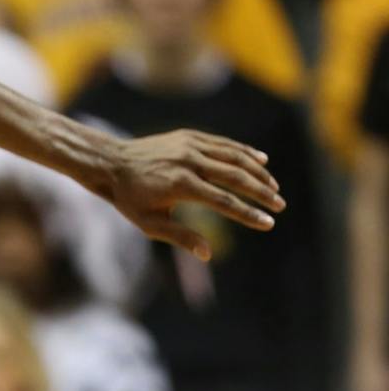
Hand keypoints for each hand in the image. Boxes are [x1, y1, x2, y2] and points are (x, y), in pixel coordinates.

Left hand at [103, 130, 282, 260]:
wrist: (111, 163)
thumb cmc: (130, 198)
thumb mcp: (149, 223)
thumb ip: (181, 237)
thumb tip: (208, 254)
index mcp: (181, 185)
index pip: (224, 202)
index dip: (248, 214)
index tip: (268, 224)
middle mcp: (190, 162)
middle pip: (236, 177)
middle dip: (262, 192)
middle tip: (280, 206)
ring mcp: (191, 146)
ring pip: (235, 157)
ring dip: (258, 172)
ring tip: (274, 187)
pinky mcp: (191, 136)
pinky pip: (224, 144)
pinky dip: (245, 152)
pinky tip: (262, 161)